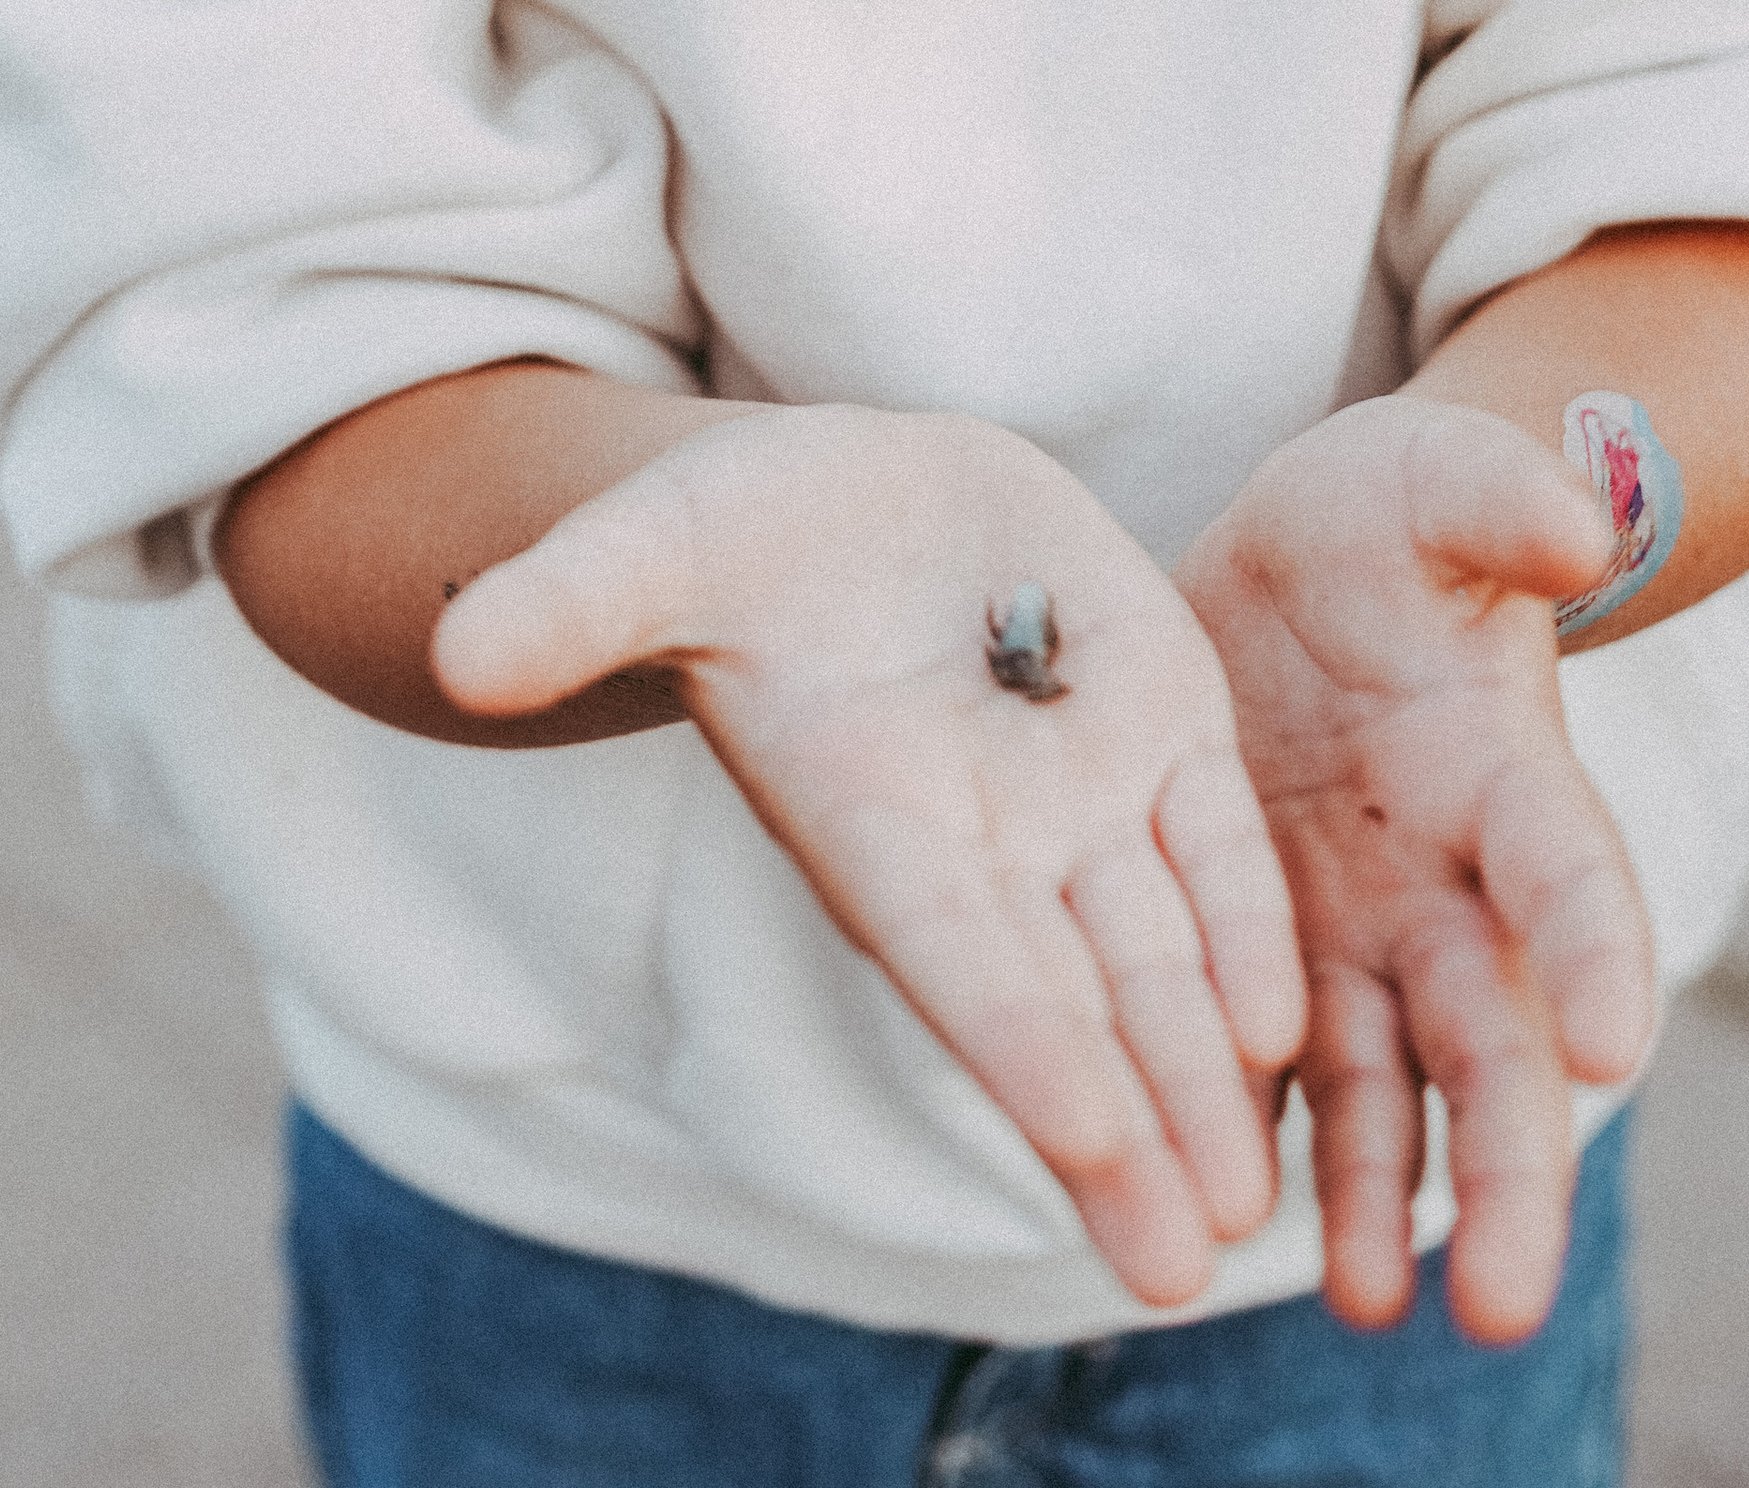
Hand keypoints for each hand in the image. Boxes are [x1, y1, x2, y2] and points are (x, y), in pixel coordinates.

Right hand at [431, 403, 1305, 1307]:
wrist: (846, 490)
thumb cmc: (723, 531)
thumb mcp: (645, 544)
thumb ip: (568, 605)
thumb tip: (456, 654)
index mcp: (864, 811)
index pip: (949, 949)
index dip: (1016, 1041)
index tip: (1086, 1144)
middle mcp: (979, 834)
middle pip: (1068, 996)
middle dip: (1131, 1120)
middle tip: (1190, 1257)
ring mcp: (1077, 787)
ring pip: (1159, 948)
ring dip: (1205, 1071)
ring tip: (1261, 1204)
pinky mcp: (1157, 718)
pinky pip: (1215, 841)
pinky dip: (1250, 924)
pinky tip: (1292, 1027)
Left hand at [1177, 397, 1655, 1342]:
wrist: (1311, 564)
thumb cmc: (1392, 518)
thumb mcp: (1430, 480)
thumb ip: (1500, 498)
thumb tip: (1581, 527)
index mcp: (1507, 773)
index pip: (1569, 872)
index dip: (1595, 949)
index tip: (1611, 1040)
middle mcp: (1455, 885)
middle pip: (1498, 1040)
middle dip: (1509, 1167)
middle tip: (1503, 1299)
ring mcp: (1364, 931)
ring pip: (1392, 1090)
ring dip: (1384, 1199)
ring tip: (1359, 1303)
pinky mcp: (1270, 955)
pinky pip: (1279, 1075)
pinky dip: (1268, 1152)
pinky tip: (1222, 1232)